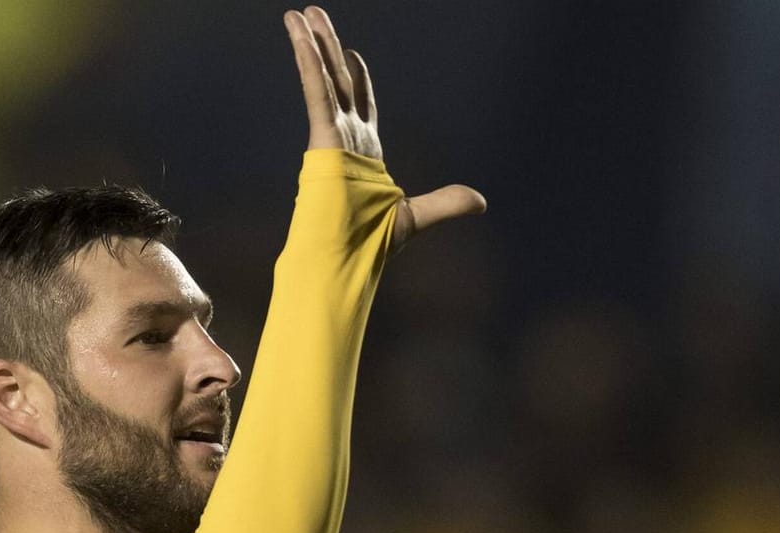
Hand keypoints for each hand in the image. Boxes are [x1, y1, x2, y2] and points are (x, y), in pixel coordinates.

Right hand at [283, 7, 485, 250]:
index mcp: (364, 154)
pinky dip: (307, 61)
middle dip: (328, 48)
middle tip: (315, 17)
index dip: (358, 78)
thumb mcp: (417, 216)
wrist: (344, 261)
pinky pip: (315, 90)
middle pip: (338, 81)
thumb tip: (482, 201)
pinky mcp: (321, 138)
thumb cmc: (369, 245)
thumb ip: (447, 202)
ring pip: (322, 78)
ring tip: (297, 13)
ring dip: (311, 43)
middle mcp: (345, 139)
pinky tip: (298, 33)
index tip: (353, 55)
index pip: (361, 105)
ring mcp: (331, 137)